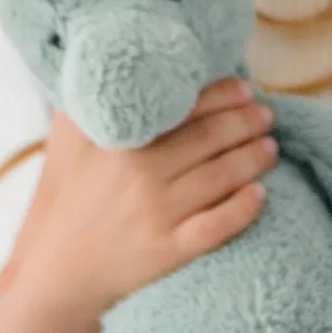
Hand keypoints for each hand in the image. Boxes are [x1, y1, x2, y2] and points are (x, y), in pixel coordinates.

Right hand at [15, 81, 279, 320]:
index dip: (223, 94)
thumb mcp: (68, 144)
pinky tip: (260, 194)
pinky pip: (219, 226)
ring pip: (222, 177)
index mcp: (122, 143)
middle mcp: (142, 176)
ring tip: (270, 147)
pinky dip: (244, 208)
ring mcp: (158, 215)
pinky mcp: (169, 251)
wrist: (61, 272)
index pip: (185, 108)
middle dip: (247, 122)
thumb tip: (107, 60)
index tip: (246, 88)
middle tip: (266, 115)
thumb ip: (88, 104)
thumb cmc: (69, 201)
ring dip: (253, 158)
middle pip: (211, 139)